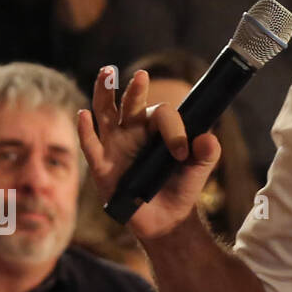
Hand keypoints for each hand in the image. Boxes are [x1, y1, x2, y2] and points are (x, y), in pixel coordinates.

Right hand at [77, 68, 221, 241]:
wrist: (168, 218)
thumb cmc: (182, 187)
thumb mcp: (200, 169)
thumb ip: (207, 153)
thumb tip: (208, 139)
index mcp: (157, 128)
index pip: (162, 115)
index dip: (174, 130)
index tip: (182, 153)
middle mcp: (134, 131)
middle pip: (131, 103)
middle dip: (135, 89)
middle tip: (142, 75)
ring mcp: (116, 146)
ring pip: (106, 113)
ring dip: (103, 93)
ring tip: (106, 73)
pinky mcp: (102, 166)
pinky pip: (91, 146)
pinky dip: (85, 130)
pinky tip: (83, 115)